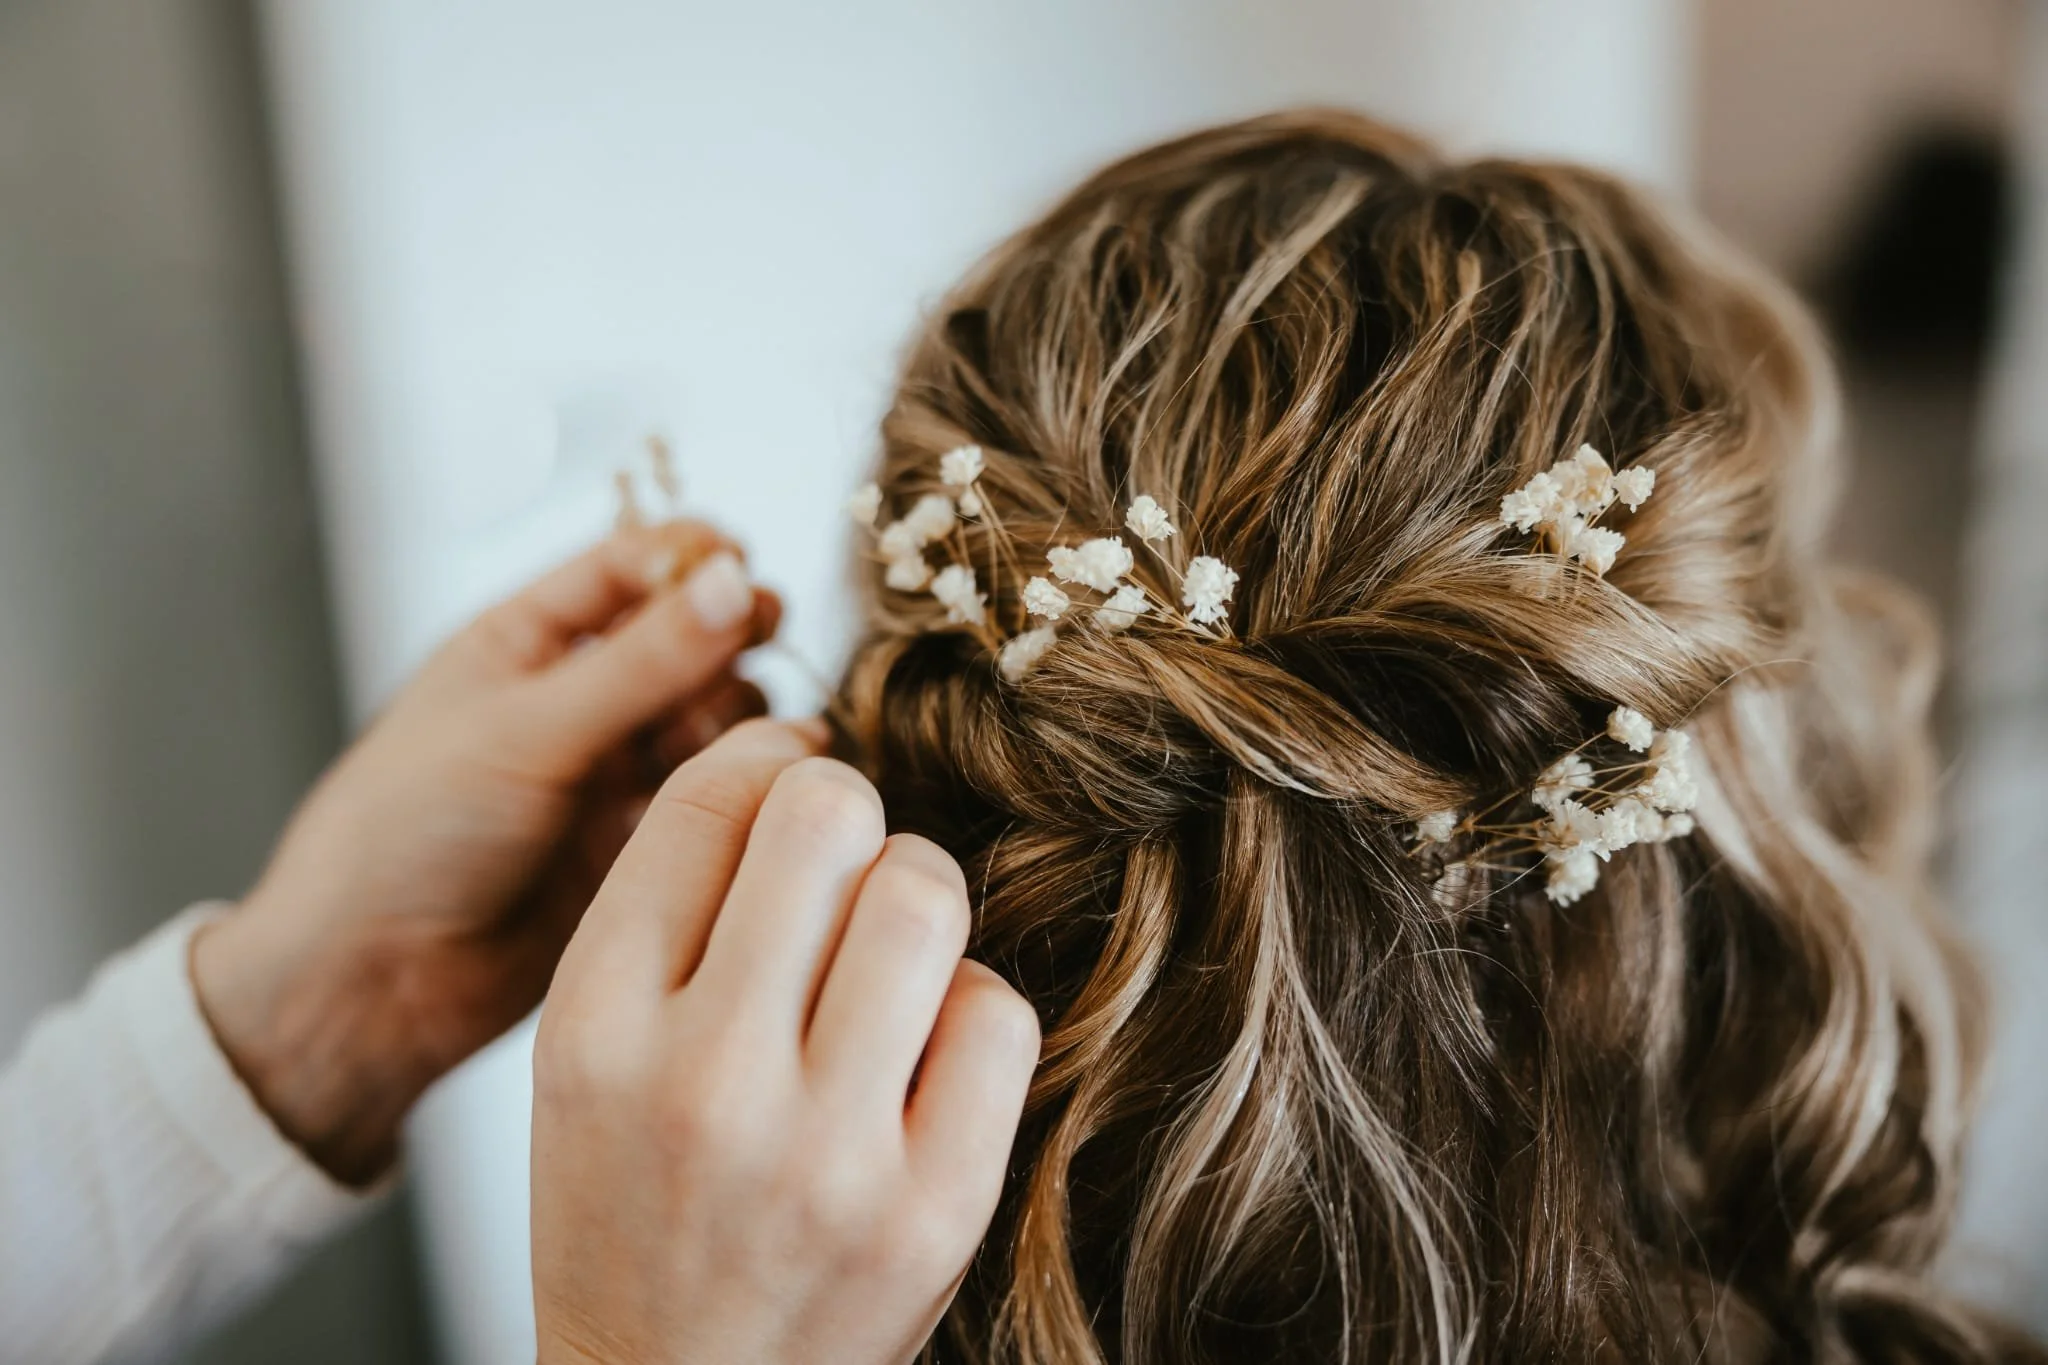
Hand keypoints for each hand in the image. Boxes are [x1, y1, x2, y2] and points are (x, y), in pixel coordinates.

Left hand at [193, 522, 778, 1183]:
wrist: (374, 984)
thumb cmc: (402, 837)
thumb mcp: (523, 729)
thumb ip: (640, 661)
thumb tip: (734, 580)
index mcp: (527, 640)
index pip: (634, 564)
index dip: (696, 561)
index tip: (744, 574)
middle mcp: (581, 698)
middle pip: (696, 638)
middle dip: (730, 644)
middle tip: (747, 661)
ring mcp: (617, 771)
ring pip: (720, 718)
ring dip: (738, 723)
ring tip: (720, 753)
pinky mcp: (646, 844)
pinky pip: (720, 797)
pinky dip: (743, 791)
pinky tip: (747, 798)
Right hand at [531, 721, 1038, 1364]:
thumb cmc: (635, 1215)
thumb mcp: (589, 1060)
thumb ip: (668, 916)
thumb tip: (801, 760)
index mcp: (593, 1027)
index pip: (707, 802)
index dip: (772, 756)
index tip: (798, 768)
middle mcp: (702, 1080)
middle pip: (827, 819)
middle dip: (849, 816)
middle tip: (848, 862)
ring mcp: (824, 1151)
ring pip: (923, 895)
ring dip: (918, 897)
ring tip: (893, 950)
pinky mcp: (931, 1209)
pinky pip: (994, 1011)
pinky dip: (970, 1009)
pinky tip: (928, 1049)